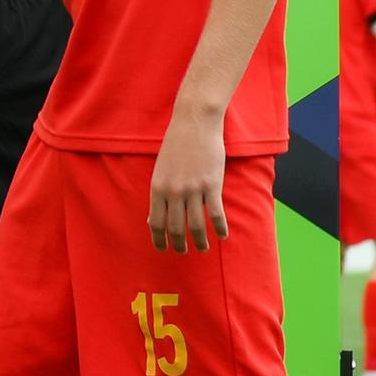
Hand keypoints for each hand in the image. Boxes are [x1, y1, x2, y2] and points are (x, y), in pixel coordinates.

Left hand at [149, 109, 228, 252]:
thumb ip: (159, 193)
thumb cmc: (176, 144)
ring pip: (196, 226)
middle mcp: (174, 192)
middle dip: (179, 244)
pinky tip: (222, 235)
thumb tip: (152, 219)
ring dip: (200, 241)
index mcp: (158, 187)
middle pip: (176, 228)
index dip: (159, 239)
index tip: (163, 249)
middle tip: (183, 252)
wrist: (195, 123)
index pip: (156, 222)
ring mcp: (193, 190)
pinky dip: (220, 228)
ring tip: (203, 249)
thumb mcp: (160, 169)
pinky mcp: (212, 185)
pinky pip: (216, 214)